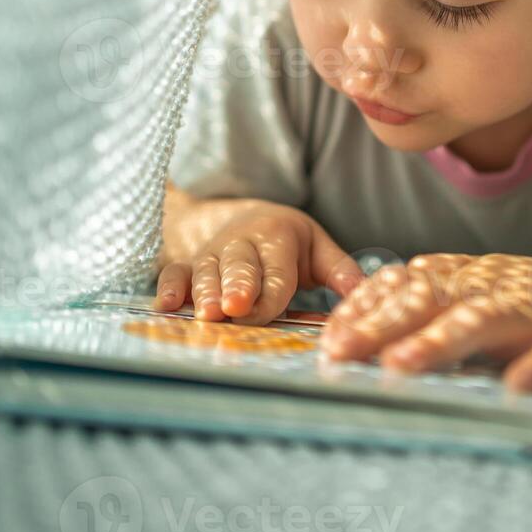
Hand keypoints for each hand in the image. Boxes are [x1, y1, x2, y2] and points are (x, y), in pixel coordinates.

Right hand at [155, 200, 364, 324]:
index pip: (276, 269)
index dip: (270, 292)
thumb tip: (366, 293)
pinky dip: (168, 288)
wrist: (241, 217)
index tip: (262, 310)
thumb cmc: (286, 241)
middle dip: (236, 286)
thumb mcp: (317, 247)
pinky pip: (174, 274)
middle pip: (238, 266)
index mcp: (277, 236)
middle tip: (234, 307)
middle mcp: (240, 243)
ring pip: (205, 271)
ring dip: (203, 293)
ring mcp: (211, 254)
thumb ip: (340, 271)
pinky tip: (165, 307)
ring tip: (206, 314)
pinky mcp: (187, 264)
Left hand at [319, 252, 531, 391]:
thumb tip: (358, 331)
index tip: (328, 337)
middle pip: (432, 300)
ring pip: (485, 320)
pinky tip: (519, 387)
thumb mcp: (481, 298)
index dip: (365, 309)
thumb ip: (429, 309)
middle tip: (338, 353)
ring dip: (440, 342)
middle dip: (381, 326)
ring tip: (400, 366)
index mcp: (469, 279)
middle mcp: (496, 288)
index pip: (406, 285)